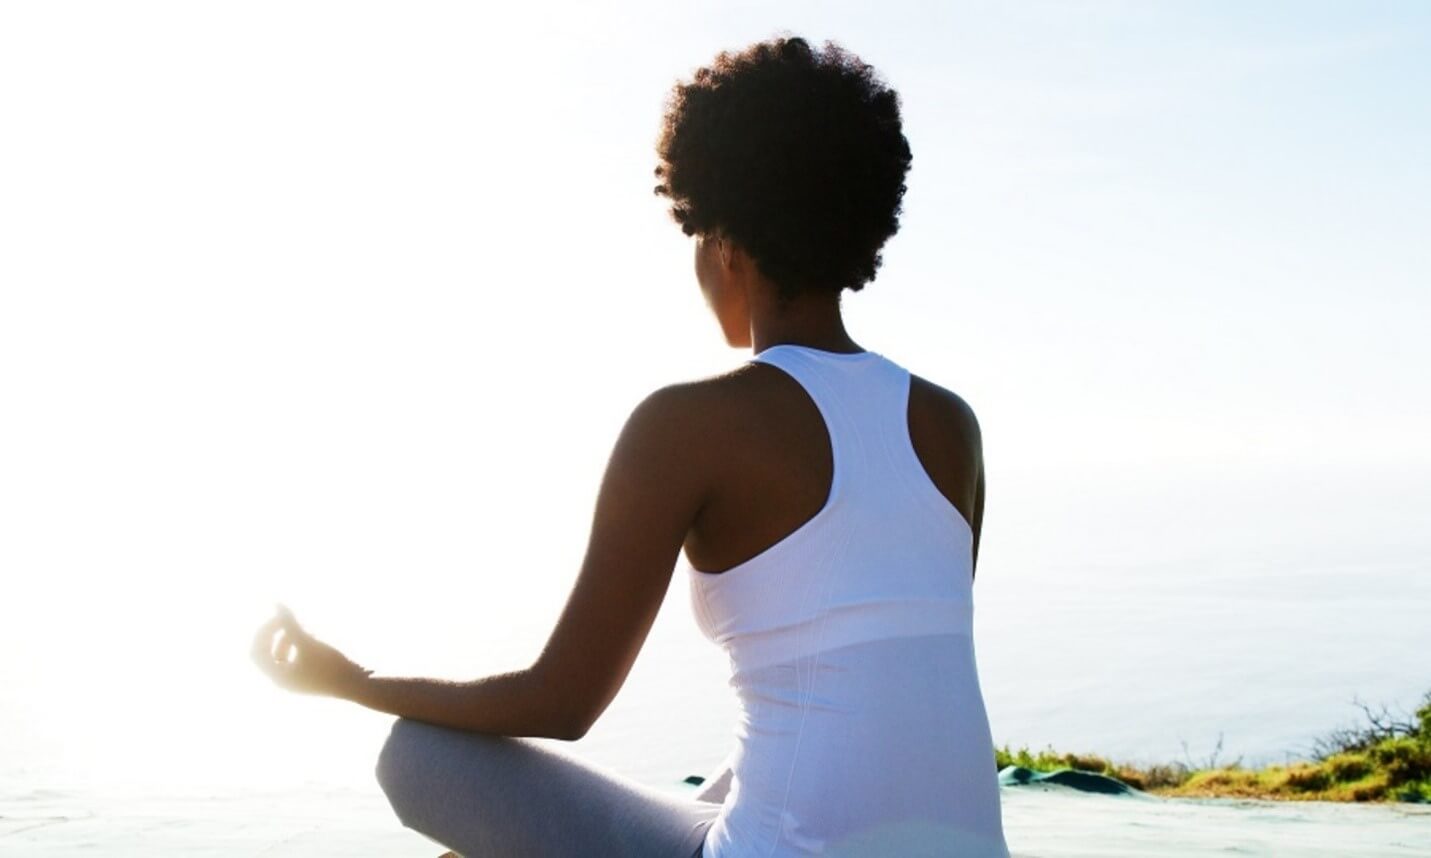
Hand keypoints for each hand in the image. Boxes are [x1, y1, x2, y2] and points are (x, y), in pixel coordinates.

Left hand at [250, 603, 371, 697]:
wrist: (357, 684)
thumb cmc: (330, 665)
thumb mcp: (308, 642)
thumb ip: (290, 623)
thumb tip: (276, 604)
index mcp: (278, 676)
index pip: (257, 652)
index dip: (263, 632)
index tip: (278, 617)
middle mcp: (283, 681)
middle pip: (266, 653)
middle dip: (274, 633)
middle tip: (286, 618)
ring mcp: (295, 680)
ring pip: (280, 654)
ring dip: (287, 637)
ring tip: (304, 626)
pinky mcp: (308, 677)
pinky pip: (293, 658)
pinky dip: (298, 644)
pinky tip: (313, 635)